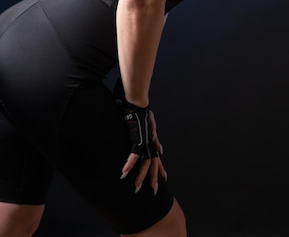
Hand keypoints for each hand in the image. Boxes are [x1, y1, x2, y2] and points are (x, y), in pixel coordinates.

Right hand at [114, 78, 166, 193]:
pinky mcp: (136, 138)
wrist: (136, 98)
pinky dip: (129, 165)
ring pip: (145, 163)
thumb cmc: (138, 105)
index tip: (163, 176)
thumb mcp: (146, 120)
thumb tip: (158, 146)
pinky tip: (124, 173)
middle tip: (154, 190)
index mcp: (150, 137)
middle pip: (154, 162)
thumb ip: (150, 132)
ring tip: (136, 187)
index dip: (160, 166)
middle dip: (154, 177)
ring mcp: (144, 140)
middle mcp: (149, 140)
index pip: (156, 155)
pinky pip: (133, 155)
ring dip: (140, 176)